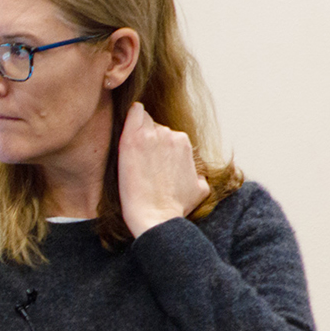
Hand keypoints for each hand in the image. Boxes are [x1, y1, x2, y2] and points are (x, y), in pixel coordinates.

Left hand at [117, 101, 208, 237]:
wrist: (155, 215)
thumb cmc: (175, 206)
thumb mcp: (199, 188)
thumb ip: (198, 174)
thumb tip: (196, 174)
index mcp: (184, 144)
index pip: (167, 135)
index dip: (157, 147)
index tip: (150, 160)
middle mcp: (170, 135)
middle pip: (155, 128)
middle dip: (148, 140)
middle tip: (141, 159)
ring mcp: (151, 136)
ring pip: (143, 123)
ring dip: (138, 133)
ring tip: (132, 152)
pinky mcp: (132, 140)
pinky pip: (133, 115)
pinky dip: (132, 115)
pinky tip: (130, 118)